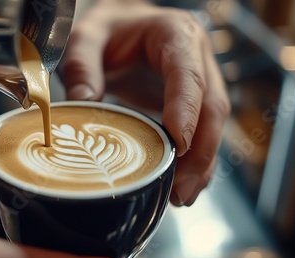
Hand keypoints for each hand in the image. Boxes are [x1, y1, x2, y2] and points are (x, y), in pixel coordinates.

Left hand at [61, 0, 230, 205]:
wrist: (121, 25)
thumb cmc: (107, 29)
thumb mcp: (86, 36)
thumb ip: (82, 65)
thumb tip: (84, 103)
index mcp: (175, 34)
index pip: (189, 75)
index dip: (186, 111)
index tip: (179, 145)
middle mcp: (196, 57)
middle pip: (211, 107)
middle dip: (200, 152)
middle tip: (181, 189)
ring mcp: (199, 81)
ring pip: (212, 125)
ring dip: (202, 163)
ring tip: (182, 196)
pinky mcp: (191, 102)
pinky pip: (202, 132)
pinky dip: (196, 161)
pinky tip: (183, 183)